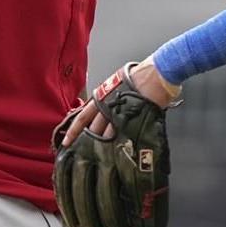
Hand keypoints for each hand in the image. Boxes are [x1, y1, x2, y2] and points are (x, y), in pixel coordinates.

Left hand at [61, 59, 176, 146]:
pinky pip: (123, 134)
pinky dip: (119, 142)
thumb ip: (113, 95)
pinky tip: (117, 150)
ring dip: (104, 143)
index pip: (84, 115)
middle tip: (84, 152)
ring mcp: (121, 112)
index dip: (74, 130)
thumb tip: (109, 105)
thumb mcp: (121, 80)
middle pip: (94, 128)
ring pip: (107, 133)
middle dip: (89, 140)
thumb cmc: (142, 73)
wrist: (159, 71)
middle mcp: (109, 104)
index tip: (66, 142)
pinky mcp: (134, 118)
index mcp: (104, 94)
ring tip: (101, 155)